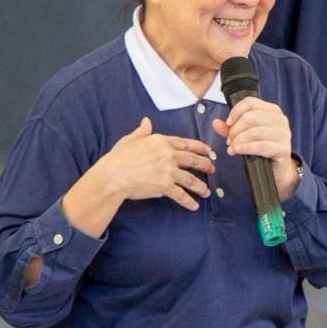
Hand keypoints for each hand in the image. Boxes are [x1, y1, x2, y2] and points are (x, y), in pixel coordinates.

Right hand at [93, 116, 214, 211]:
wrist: (113, 175)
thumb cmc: (119, 157)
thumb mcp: (131, 140)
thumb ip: (142, 131)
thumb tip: (146, 121)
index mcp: (161, 141)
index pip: (186, 144)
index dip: (199, 147)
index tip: (207, 151)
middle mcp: (168, 155)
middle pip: (193, 160)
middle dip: (206, 165)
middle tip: (212, 169)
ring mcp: (168, 171)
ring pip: (191, 179)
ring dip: (201, 186)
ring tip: (206, 191)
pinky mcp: (165, 186)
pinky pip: (181, 195)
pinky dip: (189, 201)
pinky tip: (194, 206)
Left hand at [214, 96, 297, 196]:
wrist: (278, 170)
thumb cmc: (263, 150)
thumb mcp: (245, 136)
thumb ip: (231, 128)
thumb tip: (216, 122)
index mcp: (272, 111)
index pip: (251, 102)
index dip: (236, 112)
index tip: (228, 123)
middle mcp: (280, 120)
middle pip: (251, 117)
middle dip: (235, 129)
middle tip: (229, 140)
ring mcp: (284, 134)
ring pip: (255, 131)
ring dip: (239, 140)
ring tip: (232, 148)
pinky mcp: (283, 149)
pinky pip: (261, 146)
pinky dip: (246, 148)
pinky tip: (238, 150)